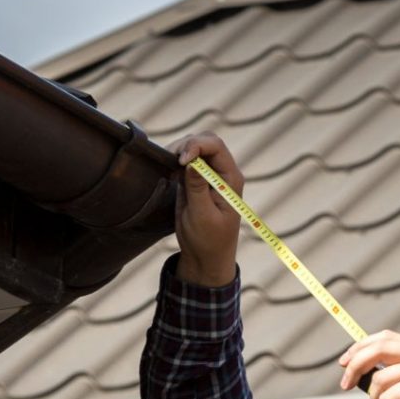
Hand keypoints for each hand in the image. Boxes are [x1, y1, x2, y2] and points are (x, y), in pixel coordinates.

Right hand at [168, 132, 243, 286]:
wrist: (206, 257)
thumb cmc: (209, 240)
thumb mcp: (202, 216)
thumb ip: (197, 188)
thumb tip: (193, 162)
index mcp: (231, 179)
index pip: (216, 146)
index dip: (196, 145)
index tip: (181, 161)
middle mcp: (222, 173)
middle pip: (206, 141)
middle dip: (187, 144)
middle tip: (171, 160)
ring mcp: (208, 175)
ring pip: (194, 148)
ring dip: (179, 151)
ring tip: (168, 167)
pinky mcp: (195, 181)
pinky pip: (186, 161)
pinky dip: (175, 161)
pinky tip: (168, 173)